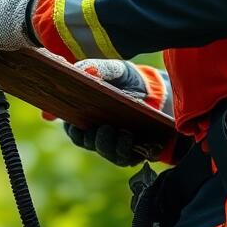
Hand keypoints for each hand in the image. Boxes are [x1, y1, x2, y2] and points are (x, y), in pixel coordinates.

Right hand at [60, 59, 175, 166]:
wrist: (154, 90)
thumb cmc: (126, 80)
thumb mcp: (114, 69)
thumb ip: (97, 68)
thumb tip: (80, 71)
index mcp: (87, 117)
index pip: (73, 129)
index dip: (72, 129)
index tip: (76, 124)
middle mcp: (98, 134)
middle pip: (88, 143)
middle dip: (92, 138)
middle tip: (103, 127)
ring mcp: (115, 145)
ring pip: (107, 153)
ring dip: (110, 144)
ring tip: (119, 131)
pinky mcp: (133, 152)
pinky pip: (126, 158)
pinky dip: (127, 149)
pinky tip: (130, 137)